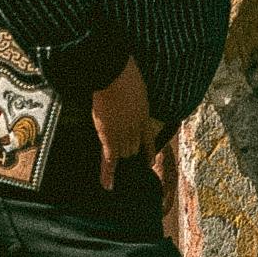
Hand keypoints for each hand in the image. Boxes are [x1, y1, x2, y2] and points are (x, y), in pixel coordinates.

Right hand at [89, 63, 155, 183]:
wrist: (113, 71)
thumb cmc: (122, 70)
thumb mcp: (133, 83)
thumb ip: (131, 93)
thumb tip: (124, 96)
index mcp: (144, 114)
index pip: (148, 138)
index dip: (148, 151)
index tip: (149, 162)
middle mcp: (137, 126)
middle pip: (134, 148)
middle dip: (127, 150)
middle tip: (116, 155)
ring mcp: (124, 132)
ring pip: (123, 153)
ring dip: (117, 156)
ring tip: (111, 165)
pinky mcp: (110, 136)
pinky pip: (109, 159)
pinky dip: (108, 174)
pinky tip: (108, 186)